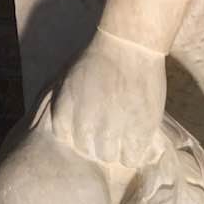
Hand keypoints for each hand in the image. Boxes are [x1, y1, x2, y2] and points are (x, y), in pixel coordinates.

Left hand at [51, 28, 166, 167]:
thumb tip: (67, 132)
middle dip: (100, 141)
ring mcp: (111, 131)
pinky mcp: (137, 133)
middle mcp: (85, 125)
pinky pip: (131, 158)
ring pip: (110, 157)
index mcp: (65, 112)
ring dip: (118, 148)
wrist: (130, 44)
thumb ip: (65, 107)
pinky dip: (135, 151)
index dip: (83, 135)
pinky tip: (138, 136)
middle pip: (90, 151)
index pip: (69, 140)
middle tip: (114, 126)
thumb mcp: (68, 79)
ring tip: (127, 130)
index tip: (94, 125)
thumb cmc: (100, 58)